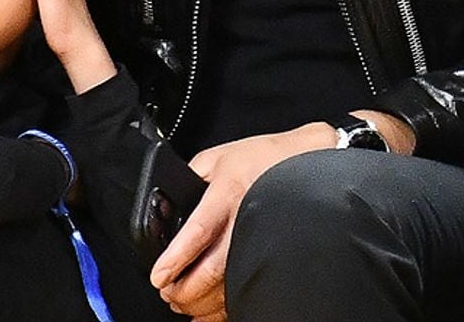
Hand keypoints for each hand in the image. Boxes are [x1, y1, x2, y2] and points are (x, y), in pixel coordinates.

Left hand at [150, 123, 334, 319]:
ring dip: (202, 302)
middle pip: (213, 268)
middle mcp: (245, 220)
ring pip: (231, 286)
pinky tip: (209, 313)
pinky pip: (248, 289)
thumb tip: (168, 200)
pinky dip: (226, 308)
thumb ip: (191, 176)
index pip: (199, 231)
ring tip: (181, 304)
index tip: (159, 276)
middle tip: (166, 293)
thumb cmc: (261, 157)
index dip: (177, 257)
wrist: (304, 162)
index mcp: (228, 192)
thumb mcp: (217, 157)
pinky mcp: (272, 255)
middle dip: (185, 289)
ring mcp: (261, 241)